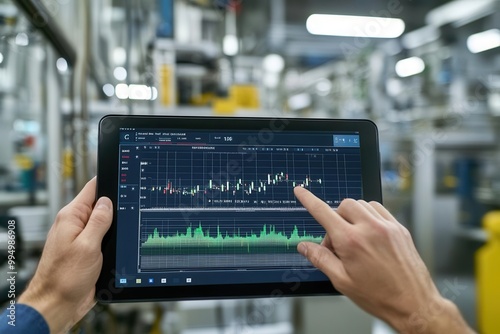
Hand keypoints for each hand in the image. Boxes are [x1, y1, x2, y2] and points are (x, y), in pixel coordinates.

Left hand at [19, 178, 112, 332]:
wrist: (58, 304)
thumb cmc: (65, 278)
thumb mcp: (88, 245)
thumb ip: (99, 221)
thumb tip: (108, 201)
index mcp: (71, 217)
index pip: (92, 189)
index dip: (108, 183)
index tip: (124, 181)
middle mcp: (75, 225)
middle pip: (101, 205)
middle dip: (116, 208)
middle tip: (128, 212)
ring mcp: (81, 238)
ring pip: (105, 223)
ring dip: (114, 226)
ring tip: (121, 232)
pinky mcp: (87, 251)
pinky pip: (103, 238)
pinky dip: (112, 239)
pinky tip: (117, 245)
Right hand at [294, 187, 472, 333]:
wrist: (414, 304)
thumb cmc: (379, 296)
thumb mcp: (342, 281)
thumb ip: (320, 259)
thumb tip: (304, 246)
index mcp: (351, 241)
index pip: (323, 212)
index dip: (308, 200)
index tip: (301, 191)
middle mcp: (369, 229)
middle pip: (343, 205)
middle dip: (335, 218)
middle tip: (338, 243)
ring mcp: (387, 226)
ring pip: (361, 204)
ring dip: (352, 216)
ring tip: (355, 239)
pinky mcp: (399, 228)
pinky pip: (379, 209)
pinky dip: (369, 215)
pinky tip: (369, 233)